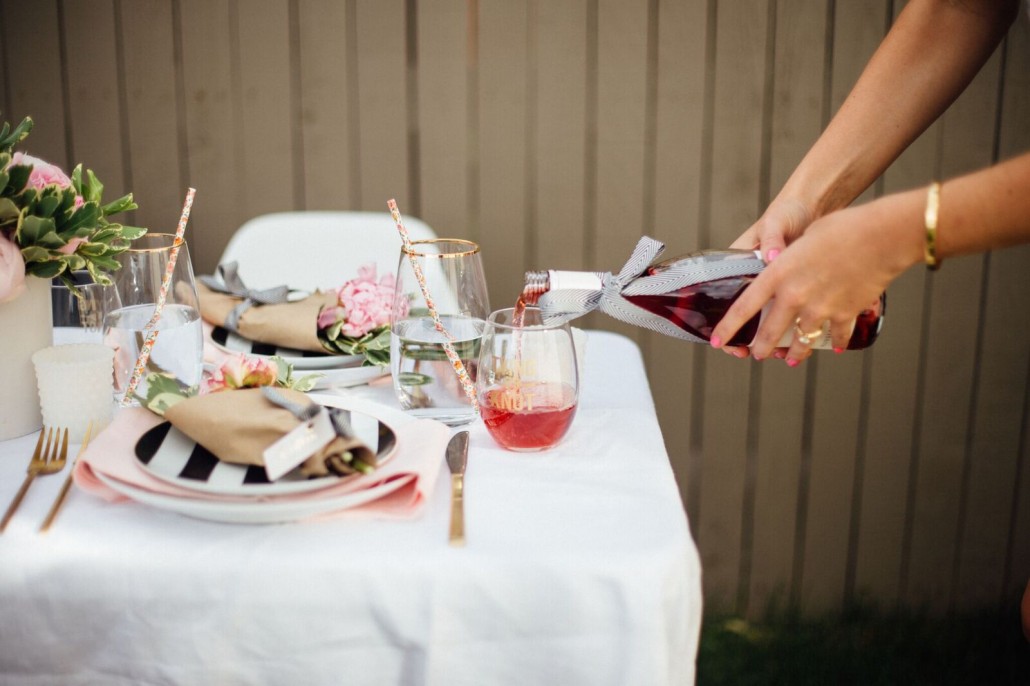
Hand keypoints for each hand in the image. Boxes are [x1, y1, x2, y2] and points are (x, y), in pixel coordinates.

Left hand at [712, 193, 917, 364]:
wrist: (881, 236)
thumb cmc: (842, 228)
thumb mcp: (803, 238)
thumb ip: (790, 256)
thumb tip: (784, 262)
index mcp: (778, 274)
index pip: (744, 307)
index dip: (728, 328)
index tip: (717, 342)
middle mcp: (794, 296)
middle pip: (770, 332)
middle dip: (760, 348)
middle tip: (756, 354)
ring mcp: (820, 308)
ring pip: (802, 341)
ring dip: (796, 353)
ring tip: (790, 360)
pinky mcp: (845, 314)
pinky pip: (837, 335)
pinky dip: (837, 341)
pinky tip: (836, 346)